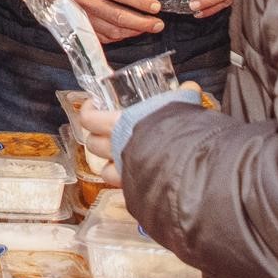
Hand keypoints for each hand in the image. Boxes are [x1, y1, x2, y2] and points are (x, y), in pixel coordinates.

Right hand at [46, 0, 162, 43]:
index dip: (140, 2)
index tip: (156, 7)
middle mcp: (86, 0)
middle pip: (118, 16)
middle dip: (142, 23)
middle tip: (159, 24)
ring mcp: (82, 16)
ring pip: (112, 30)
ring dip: (133, 32)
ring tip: (149, 28)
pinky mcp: (80, 27)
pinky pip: (102, 37)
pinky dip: (119, 36)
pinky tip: (130, 32)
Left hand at [78, 79, 204, 186]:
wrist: (189, 166)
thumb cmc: (179, 131)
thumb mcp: (181, 104)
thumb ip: (183, 94)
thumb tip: (190, 87)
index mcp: (120, 124)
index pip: (89, 119)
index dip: (87, 111)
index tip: (93, 105)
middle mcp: (116, 149)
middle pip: (92, 145)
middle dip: (97, 139)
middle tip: (106, 132)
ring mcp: (123, 171)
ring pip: (104, 170)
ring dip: (109, 164)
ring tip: (120, 157)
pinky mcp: (135, 189)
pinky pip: (123, 186)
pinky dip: (126, 181)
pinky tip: (138, 175)